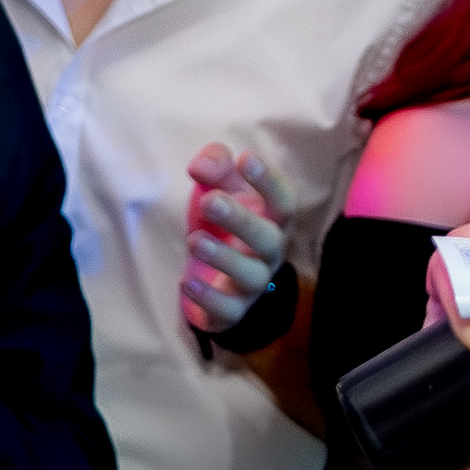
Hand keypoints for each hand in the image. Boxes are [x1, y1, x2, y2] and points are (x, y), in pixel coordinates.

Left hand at [181, 138, 290, 333]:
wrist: (220, 283)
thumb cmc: (225, 227)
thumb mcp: (220, 191)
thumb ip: (215, 169)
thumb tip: (201, 165)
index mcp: (273, 221)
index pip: (283, 201)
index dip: (268, 181)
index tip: (245, 158)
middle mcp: (270, 253)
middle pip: (267, 238)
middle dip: (241, 220)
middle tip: (209, 202)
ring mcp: (254, 284)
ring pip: (252, 276)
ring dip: (224, 258)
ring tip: (194, 240)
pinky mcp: (234, 310)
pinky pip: (228, 309)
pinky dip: (208, 298)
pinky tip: (186, 282)